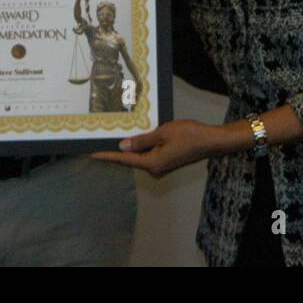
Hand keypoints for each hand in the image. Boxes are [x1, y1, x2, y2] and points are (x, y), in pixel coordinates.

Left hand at [90, 119, 221, 177]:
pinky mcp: (166, 161)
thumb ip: (141, 140)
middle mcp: (154, 168)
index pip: (124, 159)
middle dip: (117, 149)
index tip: (92, 154)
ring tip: (117, 134)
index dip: (108, 155)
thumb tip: (123, 146)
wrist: (211, 141)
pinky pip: (148, 154)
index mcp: (152, 163)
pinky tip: (137, 137)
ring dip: (131, 146)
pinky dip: (142, 146)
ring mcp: (161, 166)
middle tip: (102, 137)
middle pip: (131, 158)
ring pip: (140, 156)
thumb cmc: (188, 135)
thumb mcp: (162, 133)